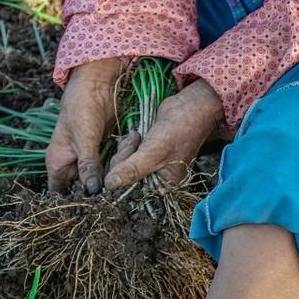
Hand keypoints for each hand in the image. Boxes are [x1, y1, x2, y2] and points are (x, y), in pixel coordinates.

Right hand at [46, 58, 124, 194]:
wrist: (97, 83)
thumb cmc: (82, 107)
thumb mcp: (84, 138)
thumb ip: (88, 165)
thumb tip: (92, 192)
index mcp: (58, 162)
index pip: (58, 194)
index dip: (70, 205)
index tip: (90, 213)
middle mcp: (71, 164)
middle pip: (81, 190)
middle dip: (95, 196)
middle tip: (112, 203)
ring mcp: (88, 159)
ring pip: (98, 180)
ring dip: (109, 182)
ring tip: (122, 187)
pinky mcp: (104, 152)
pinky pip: (110, 168)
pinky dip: (117, 170)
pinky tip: (126, 175)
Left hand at [104, 79, 223, 189]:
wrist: (189, 106)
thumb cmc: (179, 130)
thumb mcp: (154, 152)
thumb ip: (131, 170)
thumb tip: (109, 185)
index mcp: (164, 187)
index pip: (133, 193)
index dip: (123, 179)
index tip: (125, 164)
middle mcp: (156, 179)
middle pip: (124, 178)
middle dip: (124, 158)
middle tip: (138, 143)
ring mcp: (149, 165)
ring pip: (121, 164)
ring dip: (126, 148)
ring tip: (139, 137)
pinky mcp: (144, 152)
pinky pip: (125, 154)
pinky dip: (128, 143)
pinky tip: (137, 135)